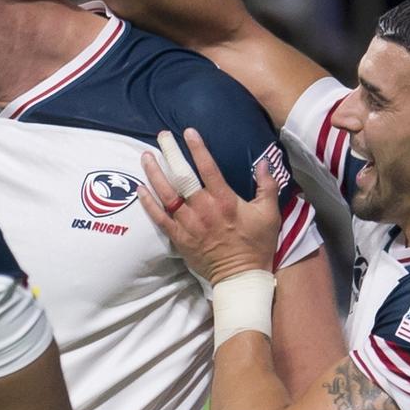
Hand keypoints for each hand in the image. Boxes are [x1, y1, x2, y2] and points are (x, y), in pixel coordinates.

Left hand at [139, 128, 281, 282]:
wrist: (240, 277)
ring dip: (155, 174)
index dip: (197, 149)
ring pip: (166, 195)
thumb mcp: (269, 214)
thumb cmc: (257, 244)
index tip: (189, 132)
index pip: (208, 169)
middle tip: (162, 136)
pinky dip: (148, 203)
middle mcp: (203, 209)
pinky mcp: (179, 238)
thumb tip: (263, 162)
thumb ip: (267, 186)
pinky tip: (140, 188)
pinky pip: (159, 218)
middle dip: (171, 154)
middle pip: (182, 177)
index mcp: (225, 201)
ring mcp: (189, 224)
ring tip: (146, 157)